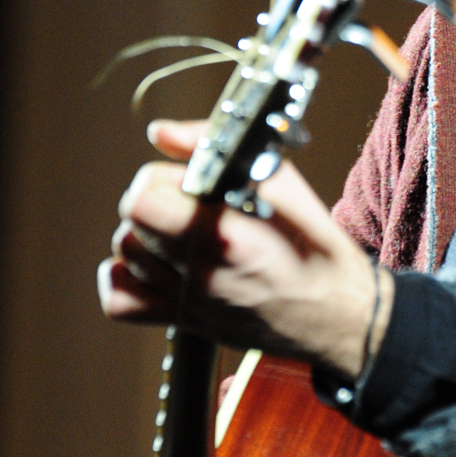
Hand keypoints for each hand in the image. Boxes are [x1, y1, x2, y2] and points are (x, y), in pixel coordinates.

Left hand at [99, 119, 392, 379]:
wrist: (336, 314)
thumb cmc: (315, 246)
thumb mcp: (282, 181)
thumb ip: (212, 147)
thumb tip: (161, 132)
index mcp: (223, 237)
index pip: (142, 200)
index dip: (159, 180)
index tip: (186, 181)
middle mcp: (199, 273)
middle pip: (131, 223)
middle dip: (154, 201)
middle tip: (190, 203)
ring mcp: (187, 303)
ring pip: (125, 255)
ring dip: (144, 236)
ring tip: (180, 232)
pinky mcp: (183, 323)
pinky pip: (119, 302)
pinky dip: (126, 278)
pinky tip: (153, 263)